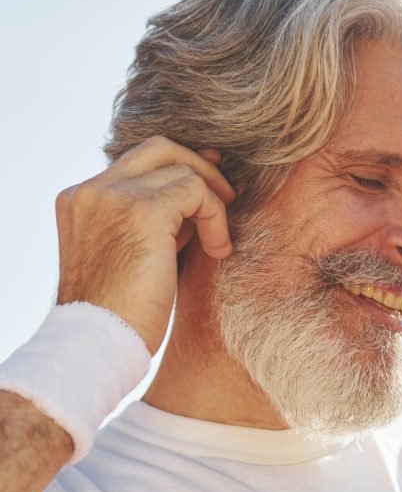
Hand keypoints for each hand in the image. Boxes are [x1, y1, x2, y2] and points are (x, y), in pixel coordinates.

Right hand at [55, 136, 235, 353]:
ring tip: (219, 241)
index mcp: (82, 201)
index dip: (180, 170)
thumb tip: (194, 192)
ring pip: (181, 167)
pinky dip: (216, 217)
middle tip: (229, 195)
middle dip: (201, 168)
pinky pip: (195, 191)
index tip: (211, 186)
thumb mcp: (133, 256)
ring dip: (213, 200)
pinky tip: (218, 250)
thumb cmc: (121, 314)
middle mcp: (91, 191)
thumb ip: (156, 222)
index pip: (138, 164)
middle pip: (158, 148)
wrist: (100, 343)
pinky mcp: (142, 211)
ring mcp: (112, 196)